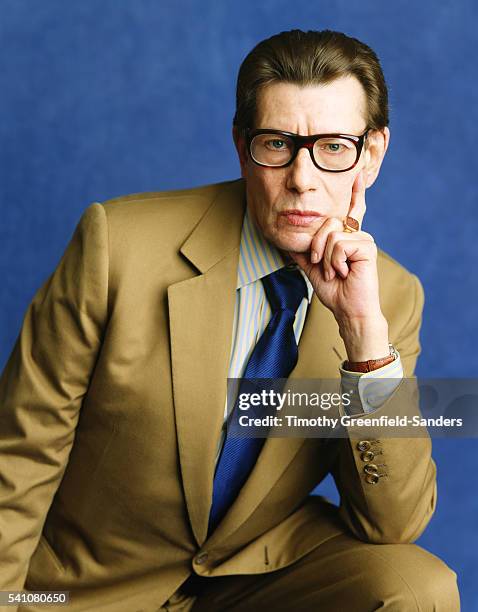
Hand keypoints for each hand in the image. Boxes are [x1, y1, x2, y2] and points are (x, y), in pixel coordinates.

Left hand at [289, 170, 389, 360]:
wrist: (347, 309)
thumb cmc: (334, 290)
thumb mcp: (312, 267)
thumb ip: (303, 251)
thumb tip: (286, 240)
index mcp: (346, 237)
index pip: (351, 210)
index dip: (355, 191)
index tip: (357, 172)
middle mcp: (356, 234)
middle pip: (327, 222)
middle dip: (316, 246)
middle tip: (322, 266)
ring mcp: (363, 239)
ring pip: (331, 234)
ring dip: (325, 258)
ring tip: (336, 272)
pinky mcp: (367, 247)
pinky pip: (339, 244)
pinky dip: (335, 262)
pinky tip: (344, 272)